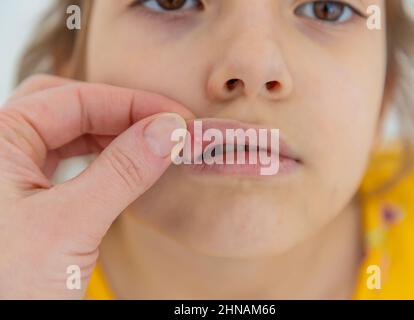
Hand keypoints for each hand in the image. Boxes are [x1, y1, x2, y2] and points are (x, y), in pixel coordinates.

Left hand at [0, 75, 191, 298]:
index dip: (132, 103)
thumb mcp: (69, 225)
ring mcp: (11, 173)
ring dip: (114, 134)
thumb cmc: (6, 287)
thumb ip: (122, 173)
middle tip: (164, 125)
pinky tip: (126, 164)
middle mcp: (0, 149)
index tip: (175, 116)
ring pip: (68, 133)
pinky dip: (101, 158)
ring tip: (152, 144)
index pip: (74, 100)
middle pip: (68, 107)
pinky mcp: (27, 197)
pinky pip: (67, 160)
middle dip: (120, 112)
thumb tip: (168, 131)